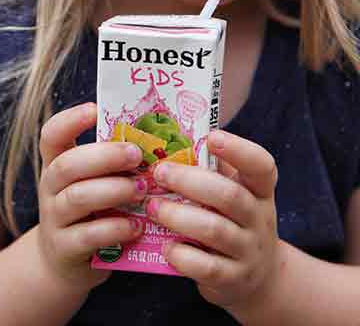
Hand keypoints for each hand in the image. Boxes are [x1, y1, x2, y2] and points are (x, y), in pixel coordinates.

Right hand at [38, 103, 146, 291]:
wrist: (62, 262)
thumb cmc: (89, 214)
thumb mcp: (91, 185)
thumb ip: (112, 166)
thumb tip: (159, 141)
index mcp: (57, 165)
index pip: (51, 135)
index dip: (69, 120)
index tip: (94, 109)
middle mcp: (50, 188)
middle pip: (67, 164)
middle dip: (104, 156)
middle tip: (136, 154)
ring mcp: (54, 218)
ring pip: (78, 197)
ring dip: (113, 190)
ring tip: (142, 190)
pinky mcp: (64, 248)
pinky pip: (89, 235)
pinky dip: (116, 228)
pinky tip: (137, 226)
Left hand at [147, 130, 280, 315]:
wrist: (259, 279)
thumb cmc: (233, 223)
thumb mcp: (233, 195)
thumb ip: (211, 170)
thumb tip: (169, 137)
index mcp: (259, 191)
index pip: (262, 166)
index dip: (239, 150)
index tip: (212, 136)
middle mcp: (259, 218)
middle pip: (229, 196)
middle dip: (190, 181)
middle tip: (160, 173)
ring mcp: (248, 251)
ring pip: (214, 230)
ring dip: (178, 216)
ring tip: (153, 207)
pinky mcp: (233, 278)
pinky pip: (206, 267)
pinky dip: (181, 256)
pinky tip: (165, 247)